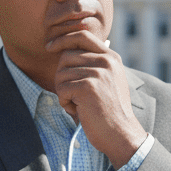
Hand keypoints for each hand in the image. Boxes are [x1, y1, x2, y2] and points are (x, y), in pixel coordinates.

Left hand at [46, 29, 145, 167]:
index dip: (63, 39)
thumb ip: (92, 64)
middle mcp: (107, 61)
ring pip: (61, 73)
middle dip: (62, 76)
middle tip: (71, 94)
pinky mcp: (89, 87)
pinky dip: (65, 102)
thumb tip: (64, 49)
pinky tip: (78, 110)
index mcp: (111, 57)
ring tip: (79, 104)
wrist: (121, 134)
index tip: (50, 47)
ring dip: (63, 92)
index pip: (82, 35)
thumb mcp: (107, 81)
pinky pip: (62, 88)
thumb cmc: (109, 111)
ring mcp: (98, 73)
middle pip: (66, 56)